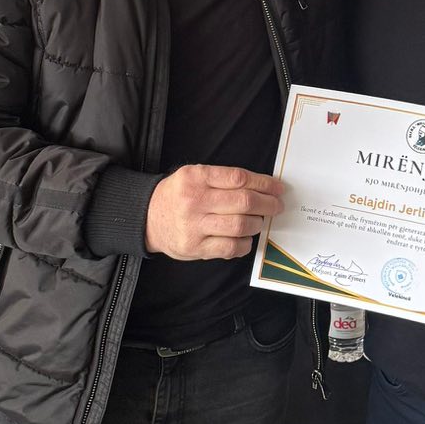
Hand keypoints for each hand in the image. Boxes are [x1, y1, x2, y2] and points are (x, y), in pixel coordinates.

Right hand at [144, 165, 283, 261]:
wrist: (147, 218)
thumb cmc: (177, 195)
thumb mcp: (193, 175)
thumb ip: (222, 179)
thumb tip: (262, 187)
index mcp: (196, 177)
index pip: (239, 178)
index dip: (264, 183)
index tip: (277, 188)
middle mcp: (195, 201)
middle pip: (244, 202)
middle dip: (267, 204)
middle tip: (276, 206)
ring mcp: (194, 226)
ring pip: (240, 226)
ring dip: (257, 224)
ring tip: (259, 221)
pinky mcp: (195, 248)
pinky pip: (230, 247)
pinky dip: (245, 244)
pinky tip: (246, 238)